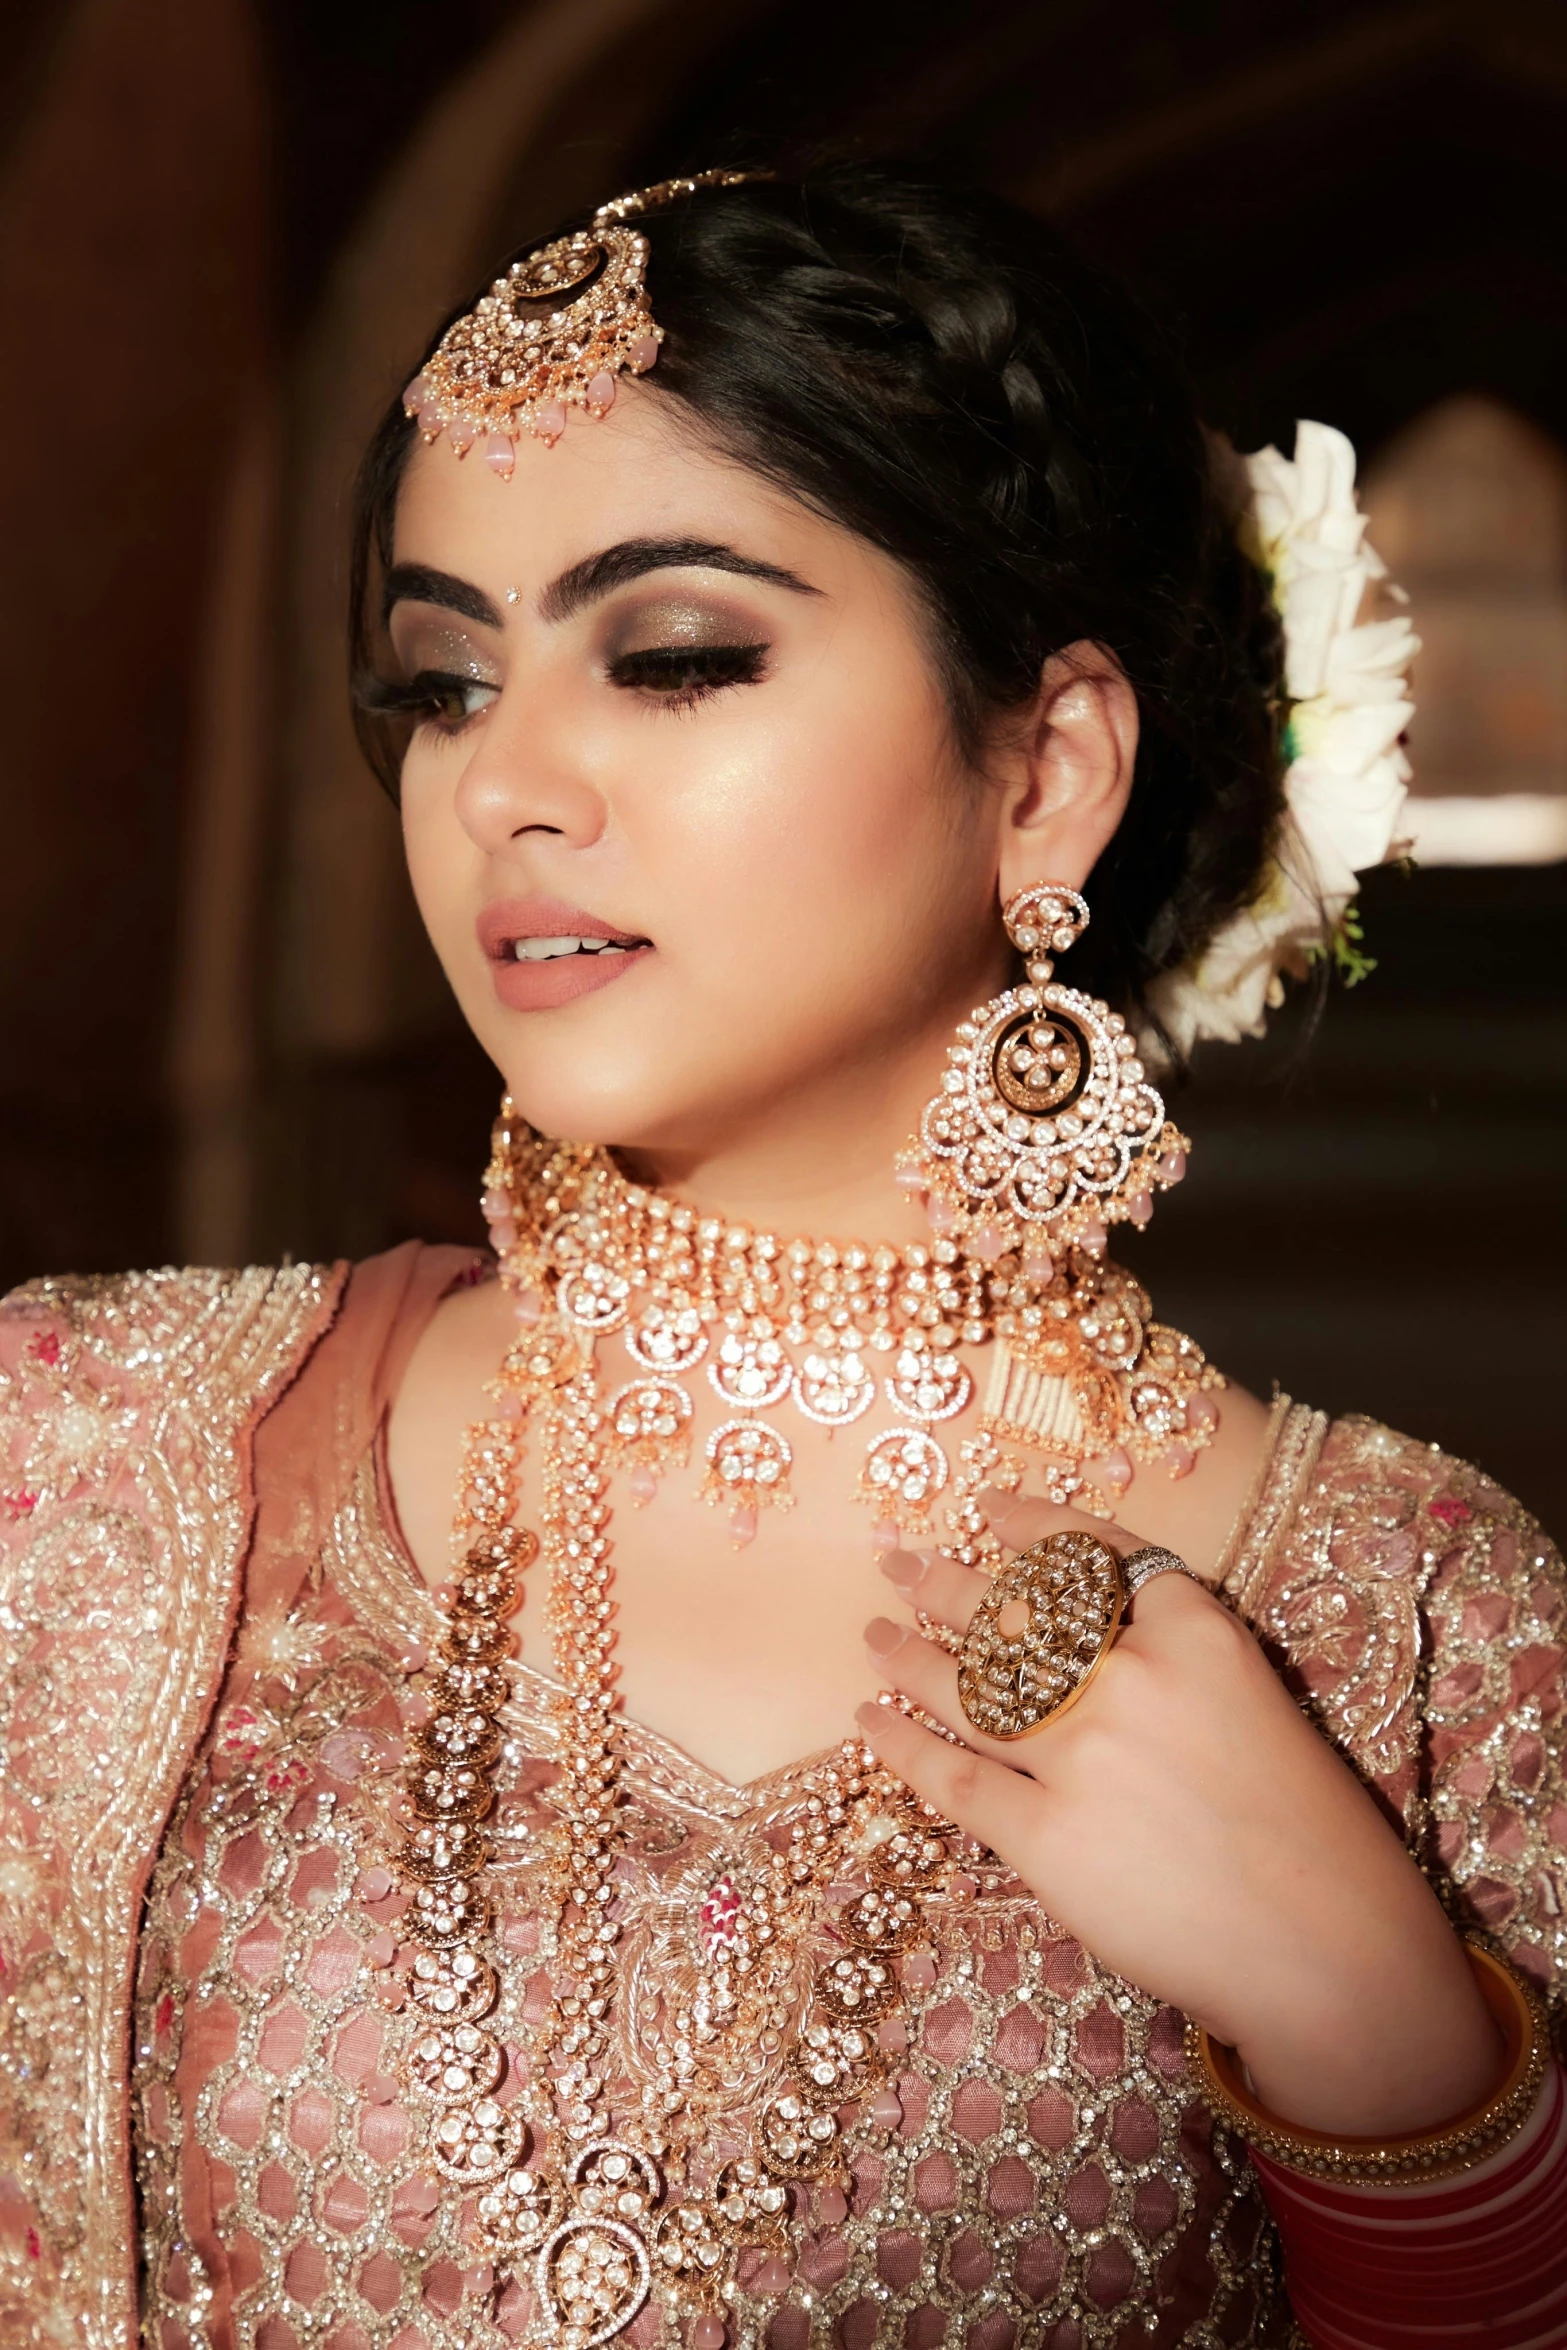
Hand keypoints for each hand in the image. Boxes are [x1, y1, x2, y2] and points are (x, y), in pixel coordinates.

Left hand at [858, 1491, 1501, 2137]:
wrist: (1332, 1950)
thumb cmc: (1310, 1833)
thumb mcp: (1255, 1701)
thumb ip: (1175, 1659)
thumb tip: (1076, 1641)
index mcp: (1199, 1633)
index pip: (1094, 1553)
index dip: (1029, 1525)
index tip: (985, 1510)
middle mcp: (1132, 1677)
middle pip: (1014, 1610)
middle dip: (947, 1583)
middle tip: (901, 1564)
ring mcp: (1083, 1756)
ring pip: (967, 1683)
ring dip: (909, 1652)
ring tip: (876, 1634)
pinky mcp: (1048, 1839)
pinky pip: (951, 1778)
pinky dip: (901, 1744)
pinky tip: (874, 1719)